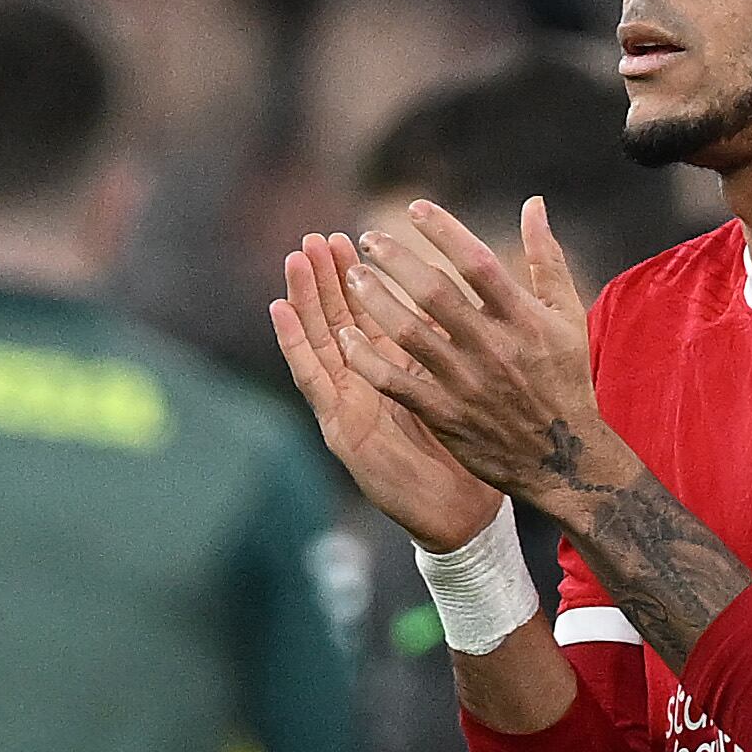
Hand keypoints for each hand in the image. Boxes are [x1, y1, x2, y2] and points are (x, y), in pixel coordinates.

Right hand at [272, 234, 499, 551]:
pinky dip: (294, 344)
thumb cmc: (472, 455)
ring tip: (294, 259)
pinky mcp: (341, 428)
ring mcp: (350, 404)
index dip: (357, 278)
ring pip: (320, 341)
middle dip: (325, 278)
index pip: (370, 315)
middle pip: (338, 320)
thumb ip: (451, 347)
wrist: (464, 514)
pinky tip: (279, 311)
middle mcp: (367, 384)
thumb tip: (459, 301)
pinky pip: (313, 380)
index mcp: (396, 372)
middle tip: (315, 236)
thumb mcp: (462, 388)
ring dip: (304, 298)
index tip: (351, 237)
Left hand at [346, 199, 617, 518]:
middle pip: (434, 293)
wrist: (566, 459)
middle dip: (396, 260)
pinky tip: (347, 337)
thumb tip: (533, 203)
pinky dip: (367, 360)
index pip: (477, 262)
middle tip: (369, 239)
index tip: (414, 209)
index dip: (444, 230)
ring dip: (375, 301)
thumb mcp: (566, 316)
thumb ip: (546, 258)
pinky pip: (396, 382)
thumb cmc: (565, 380)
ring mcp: (466, 384)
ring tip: (353, 278)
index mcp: (523, 319)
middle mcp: (492, 348)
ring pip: (408, 334)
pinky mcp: (446, 416)